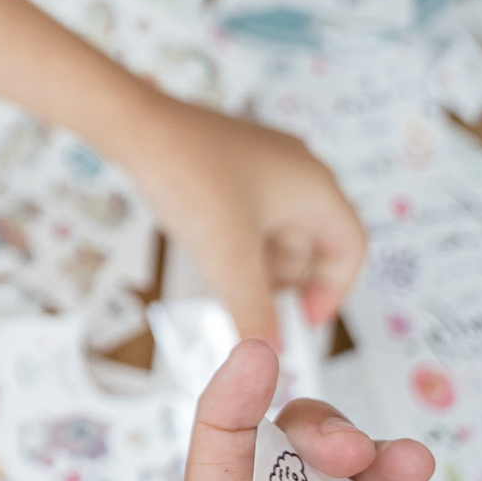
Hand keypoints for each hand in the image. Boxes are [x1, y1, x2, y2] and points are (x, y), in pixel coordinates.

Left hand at [116, 98, 364, 337]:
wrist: (131, 124)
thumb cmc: (189, 175)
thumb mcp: (228, 255)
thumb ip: (253, 309)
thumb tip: (270, 356)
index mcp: (314, 185)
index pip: (349, 246)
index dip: (333, 291)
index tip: (303, 323)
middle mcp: (295, 171)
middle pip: (312, 244)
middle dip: (290, 286)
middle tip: (264, 321)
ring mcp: (260, 166)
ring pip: (275, 233)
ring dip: (261, 270)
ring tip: (234, 301)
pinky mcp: (226, 167)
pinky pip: (247, 218)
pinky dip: (239, 247)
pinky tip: (214, 270)